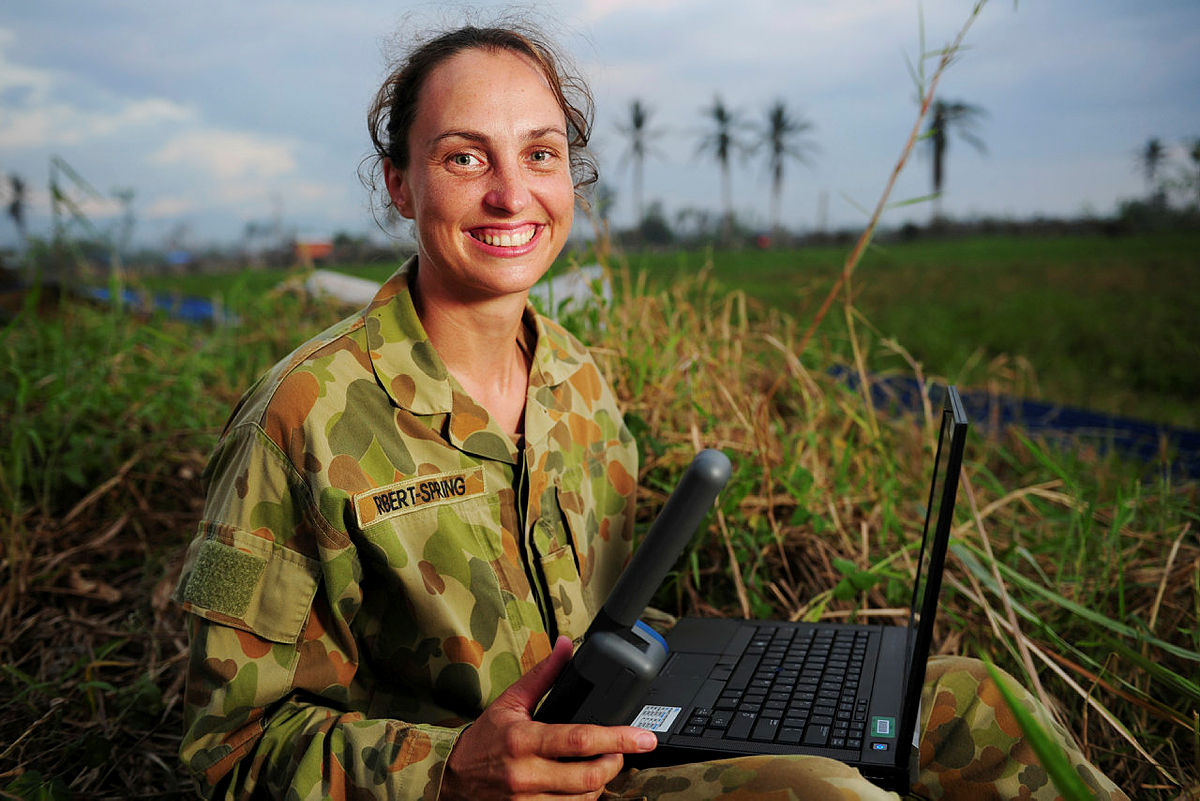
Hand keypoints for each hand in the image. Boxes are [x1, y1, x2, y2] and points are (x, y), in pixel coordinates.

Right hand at [440, 635, 657, 799]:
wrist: (449, 779)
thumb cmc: (483, 739)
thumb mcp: (510, 703)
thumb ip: (543, 675)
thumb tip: (566, 646)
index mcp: (524, 740)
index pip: (580, 740)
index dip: (618, 739)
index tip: (644, 738)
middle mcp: (526, 774)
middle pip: (589, 776)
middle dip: (615, 763)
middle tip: (622, 752)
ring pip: (583, 800)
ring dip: (600, 784)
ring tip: (602, 767)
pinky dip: (582, 800)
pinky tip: (582, 786)